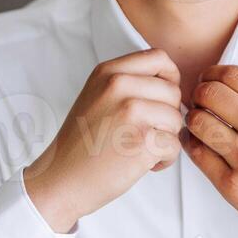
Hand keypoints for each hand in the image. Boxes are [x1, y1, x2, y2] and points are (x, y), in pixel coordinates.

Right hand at [23, 48, 182, 231]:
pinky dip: (166, 159)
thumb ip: (128, 80)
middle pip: (172, 92)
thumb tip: (169, 79)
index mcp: (109, 72)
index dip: (169, 78)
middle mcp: (119, 86)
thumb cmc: (81, 142)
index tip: (161, 98)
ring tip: (143, 148)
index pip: (158, 58)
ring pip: (176, 119)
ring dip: (167, 138)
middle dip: (167, 115)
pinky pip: (174, 145)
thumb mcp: (96, 94)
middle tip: (147, 132)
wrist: (61, 179)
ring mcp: (131, 112)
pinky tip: (146, 163)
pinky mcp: (142, 141)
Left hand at [181, 64, 237, 237]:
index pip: (231, 75)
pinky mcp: (231, 183)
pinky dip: (190, 141)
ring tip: (198, 121)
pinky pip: (196, 152)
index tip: (207, 78)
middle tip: (199, 100)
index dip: (212, 73)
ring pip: (197, 121)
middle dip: (198, 93)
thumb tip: (211, 81)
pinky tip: (198, 140)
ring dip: (192, 117)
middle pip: (210, 94)